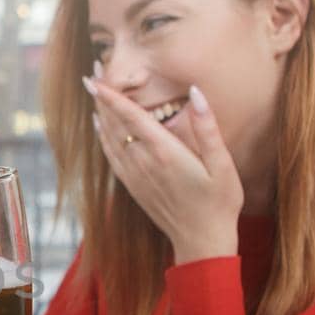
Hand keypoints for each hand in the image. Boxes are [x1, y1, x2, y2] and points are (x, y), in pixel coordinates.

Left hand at [88, 74, 241, 263]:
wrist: (201, 241)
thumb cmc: (219, 203)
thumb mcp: (222, 165)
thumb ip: (208, 128)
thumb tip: (196, 92)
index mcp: (164, 152)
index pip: (131, 116)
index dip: (112, 95)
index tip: (95, 77)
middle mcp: (143, 162)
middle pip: (115, 123)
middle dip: (102, 97)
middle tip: (92, 73)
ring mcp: (135, 176)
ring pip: (109, 138)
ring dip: (100, 113)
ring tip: (93, 91)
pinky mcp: (133, 186)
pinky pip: (111, 156)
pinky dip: (102, 137)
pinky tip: (99, 125)